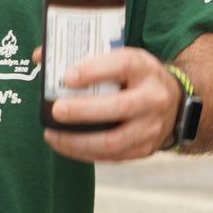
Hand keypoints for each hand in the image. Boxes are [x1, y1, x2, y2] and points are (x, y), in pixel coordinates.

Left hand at [42, 46, 182, 161]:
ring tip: (52, 135)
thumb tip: (39, 56)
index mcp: (145, 69)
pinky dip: (84, 152)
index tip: (66, 77)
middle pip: (118, 107)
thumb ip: (85, 58)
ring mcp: (151, 127)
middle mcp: (153, 98)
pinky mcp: (144, 149)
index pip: (123, 65)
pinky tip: (65, 145)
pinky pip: (111, 157)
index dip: (94, 70)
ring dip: (78, 141)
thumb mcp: (122, 59)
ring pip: (113, 140)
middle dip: (83, 111)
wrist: (173, 103)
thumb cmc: (136, 78)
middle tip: (56, 111)